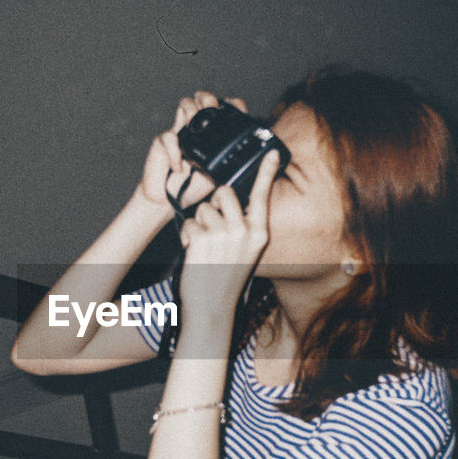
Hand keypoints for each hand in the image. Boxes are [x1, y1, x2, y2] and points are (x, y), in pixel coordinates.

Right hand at [135, 91, 248, 214]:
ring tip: (194, 127)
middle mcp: (197, 128)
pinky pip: (168, 137)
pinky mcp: (162, 142)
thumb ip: (235, 168)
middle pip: (203, 97)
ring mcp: (180, 131)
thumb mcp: (221, 177)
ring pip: (185, 104)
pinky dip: (174, 152)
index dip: (232, 104)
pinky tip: (180, 167)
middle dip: (208, 99)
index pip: (225, 107)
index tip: (239, 111)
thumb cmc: (196, 186)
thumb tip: (259, 165)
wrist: (170, 201)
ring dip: (191, 111)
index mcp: (213, 133)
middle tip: (212, 111)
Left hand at [176, 149, 282, 321]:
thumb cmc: (227, 278)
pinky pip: (190, 222)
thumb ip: (243, 226)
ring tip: (204, 247)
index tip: (270, 152)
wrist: (212, 307)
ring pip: (203, 208)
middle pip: (225, 193)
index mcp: (259, 234)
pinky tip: (194, 252)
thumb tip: (230, 199)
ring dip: (199, 224)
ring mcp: (223, 234)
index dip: (265, 172)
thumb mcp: (246, 252)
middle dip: (214, 204)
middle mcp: (244, 231)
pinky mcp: (202, 238)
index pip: (262, 196)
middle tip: (213, 227)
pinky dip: (187, 235)